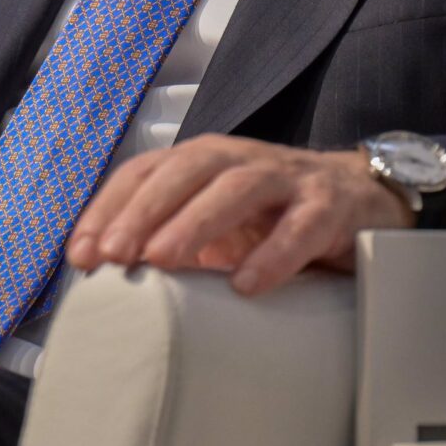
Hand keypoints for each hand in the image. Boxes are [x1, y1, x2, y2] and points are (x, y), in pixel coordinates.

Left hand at [66, 134, 413, 296]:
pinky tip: (248, 285)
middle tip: (113, 254)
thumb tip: (109, 281)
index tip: (80, 253)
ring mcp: (289, 179)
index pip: (148, 171)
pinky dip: (275, 252)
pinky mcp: (332, 206)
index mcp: (207, 161)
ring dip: (195, 221)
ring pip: (238, 187)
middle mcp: (242, 160)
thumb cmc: (276, 214)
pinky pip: (303, 225)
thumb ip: (175, 239)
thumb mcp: (219, 223)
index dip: (110, 207)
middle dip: (143, 210)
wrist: (364, 198)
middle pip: (187, 170)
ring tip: (162, 260)